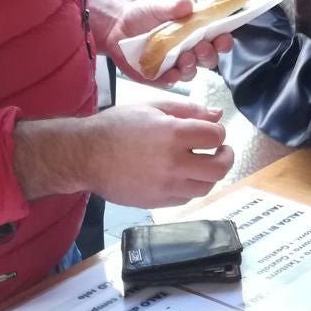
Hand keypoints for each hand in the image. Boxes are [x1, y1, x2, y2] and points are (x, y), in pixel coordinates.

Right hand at [13, 99, 232, 206]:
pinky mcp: (156, 202)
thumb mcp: (151, 107)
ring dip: (209, 174)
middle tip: (219, 151)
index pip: (216, 136)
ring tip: (201, 163)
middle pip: (219, 168)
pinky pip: (186, 198)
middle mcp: (174, 163)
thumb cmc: (116, 126)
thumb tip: (217, 114)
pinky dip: (191, 187)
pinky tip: (182, 175)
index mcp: (174, 134)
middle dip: (226, 157)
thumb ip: (187, 110)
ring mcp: (166, 186)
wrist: (85, 155)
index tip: (211, 132)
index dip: (218, 133)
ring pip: (206, 187)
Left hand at [90, 0, 232, 85]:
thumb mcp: (157, 7)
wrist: (116, 26)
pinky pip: (170, 82)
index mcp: (194, 33)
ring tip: (184, 57)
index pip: (216, 39)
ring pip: (191, 72)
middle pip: (208, 59)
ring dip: (192, 66)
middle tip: (202, 47)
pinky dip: (172, 79)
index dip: (223, 40)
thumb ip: (172, 6)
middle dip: (209, 54)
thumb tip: (187, 4)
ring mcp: (174, 65)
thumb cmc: (142, 15)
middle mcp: (188, 51)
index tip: (223, 37)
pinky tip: (171, 74)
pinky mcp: (158, 76)